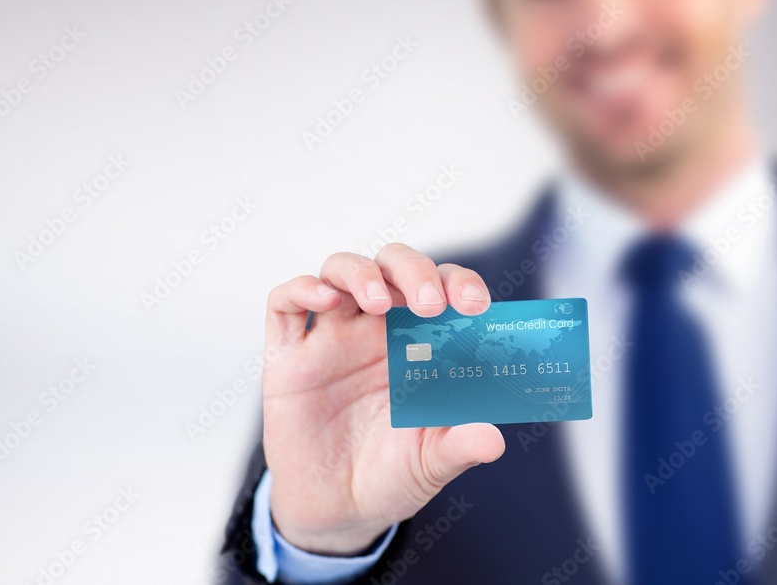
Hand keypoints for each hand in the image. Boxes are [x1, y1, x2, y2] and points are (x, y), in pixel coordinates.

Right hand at [262, 243, 505, 555]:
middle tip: (429, 304)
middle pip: (391, 266)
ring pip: (339, 271)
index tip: (475, 305)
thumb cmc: (388, 476)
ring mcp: (329, 338)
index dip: (459, 283)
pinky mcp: (288, 356)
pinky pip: (284, 304)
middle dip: (412, 271)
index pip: (441, 289)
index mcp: (417, 343)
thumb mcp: (429, 464)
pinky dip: (301, 289)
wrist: (335, 512)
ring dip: (361, 273)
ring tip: (379, 302)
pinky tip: (325, 299)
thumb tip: (492, 440)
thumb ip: (458, 447)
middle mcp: (374, 330)